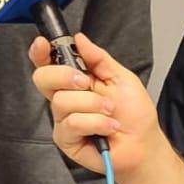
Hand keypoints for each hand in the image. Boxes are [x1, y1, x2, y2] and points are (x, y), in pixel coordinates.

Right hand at [28, 33, 163, 178]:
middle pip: (43, 78)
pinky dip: (97, 122)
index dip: (41, 52)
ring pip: (62, 101)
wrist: (143, 144)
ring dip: (93, 104)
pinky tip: (108, 126)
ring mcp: (63, 119)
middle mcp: (66, 98)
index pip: (49, 63)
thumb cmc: (134, 114)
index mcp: (76, 80)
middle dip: (65, 75)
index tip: (43, 44)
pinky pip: (72, 123)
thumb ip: (99, 58)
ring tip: (110, 111)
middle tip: (87, 83)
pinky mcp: (66, 139)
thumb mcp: (122, 77)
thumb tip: (80, 39)